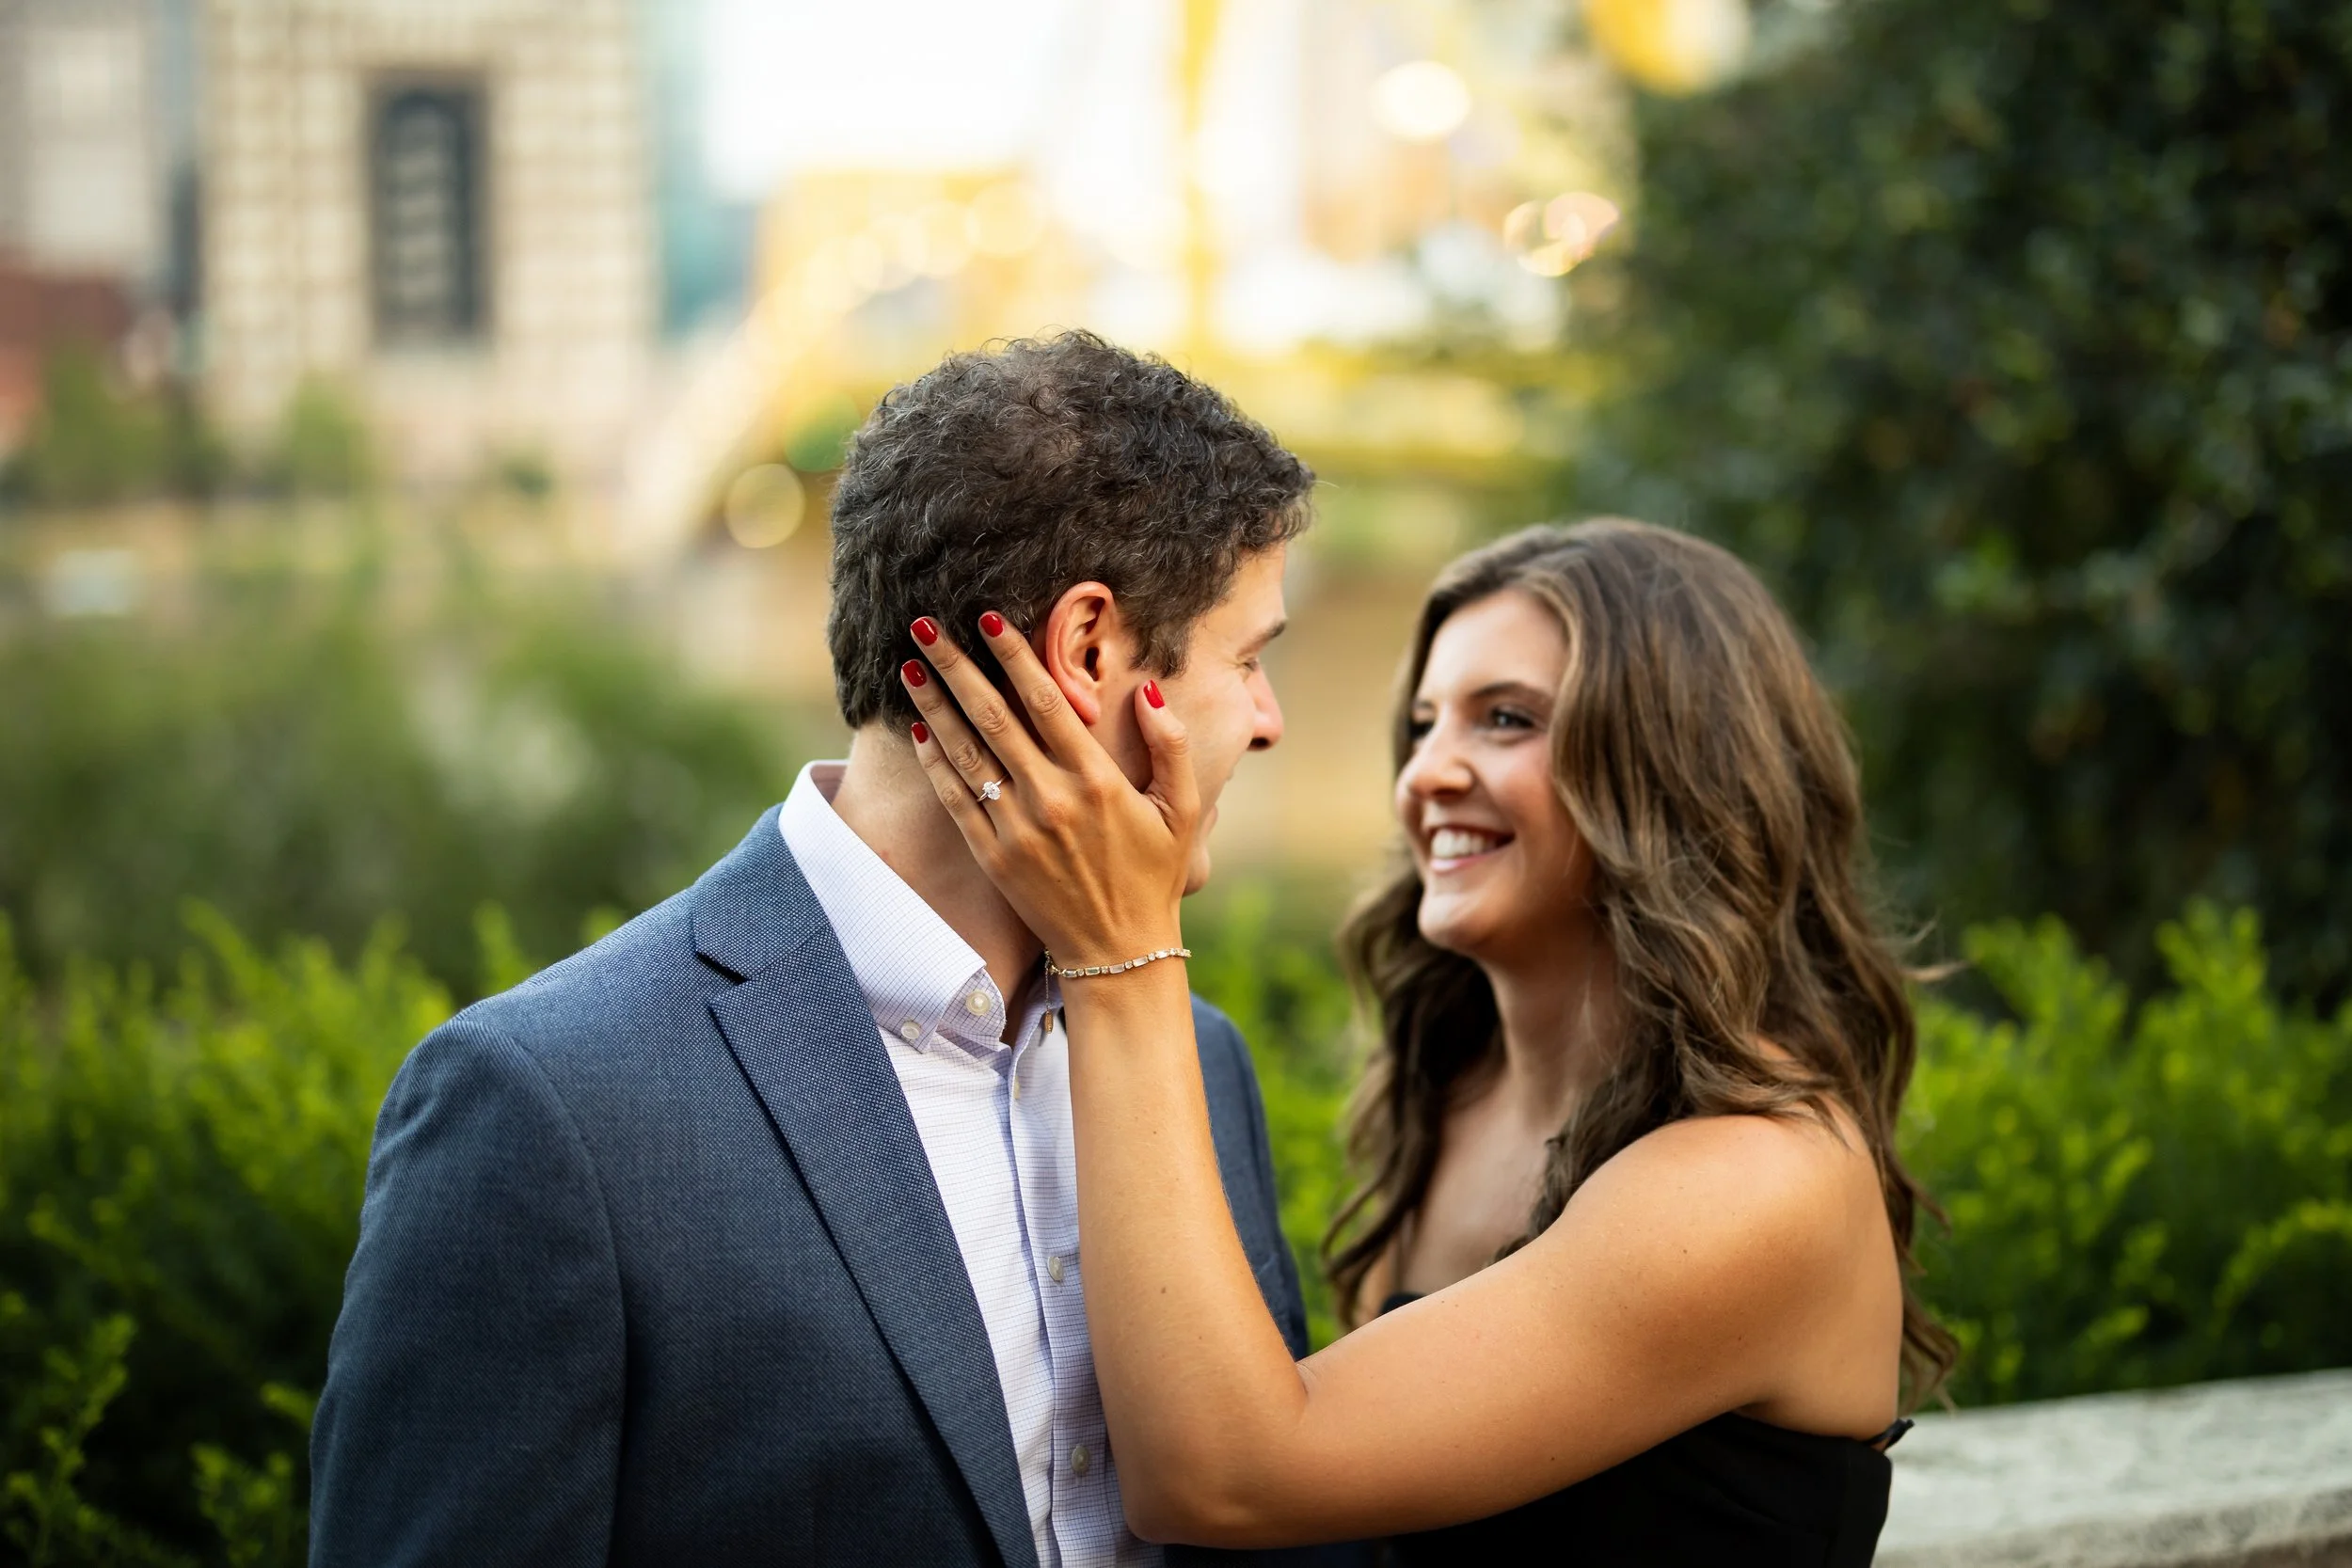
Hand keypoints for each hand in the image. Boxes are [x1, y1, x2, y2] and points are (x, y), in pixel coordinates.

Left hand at [900, 614, 1197, 969]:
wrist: (1118, 951)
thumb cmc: (1154, 874)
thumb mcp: (1185, 810)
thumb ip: (1171, 747)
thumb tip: (1146, 691)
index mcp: (1097, 780)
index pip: (1046, 701)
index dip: (1014, 655)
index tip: (987, 618)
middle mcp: (1051, 799)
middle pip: (993, 715)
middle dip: (956, 666)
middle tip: (926, 627)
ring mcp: (1016, 829)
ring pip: (965, 752)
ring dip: (935, 704)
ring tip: (909, 666)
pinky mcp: (992, 856)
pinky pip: (955, 798)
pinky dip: (935, 760)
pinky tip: (919, 727)